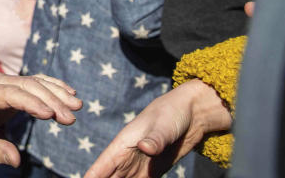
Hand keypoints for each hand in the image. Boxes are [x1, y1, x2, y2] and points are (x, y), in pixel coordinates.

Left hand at [0, 72, 81, 165]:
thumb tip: (16, 160)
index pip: (9, 94)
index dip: (30, 102)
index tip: (51, 114)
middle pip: (26, 86)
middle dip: (51, 100)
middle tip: (71, 116)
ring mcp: (4, 79)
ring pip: (34, 81)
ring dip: (56, 92)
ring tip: (77, 106)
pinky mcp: (13, 83)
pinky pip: (35, 81)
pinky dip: (53, 86)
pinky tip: (69, 92)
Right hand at [83, 79, 231, 177]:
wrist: (191, 114)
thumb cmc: (173, 113)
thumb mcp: (164, 125)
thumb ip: (155, 138)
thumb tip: (145, 147)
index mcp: (124, 143)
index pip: (104, 164)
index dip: (93, 175)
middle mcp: (128, 157)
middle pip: (110, 177)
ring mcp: (140, 165)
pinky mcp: (153, 171)